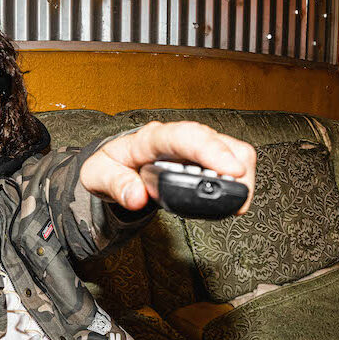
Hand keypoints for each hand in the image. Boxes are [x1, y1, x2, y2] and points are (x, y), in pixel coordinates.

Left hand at [80, 121, 255, 213]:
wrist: (115, 166)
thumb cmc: (110, 166)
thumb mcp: (98, 175)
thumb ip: (116, 185)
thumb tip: (137, 196)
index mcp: (150, 139)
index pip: (184, 136)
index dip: (210, 151)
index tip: (231, 170)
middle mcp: (177, 138)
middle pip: (218, 141)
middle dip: (235, 168)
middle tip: (235, 200)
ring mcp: (194, 147)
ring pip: (232, 150)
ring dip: (240, 176)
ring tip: (232, 203)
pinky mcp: (205, 159)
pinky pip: (232, 163)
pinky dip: (237, 181)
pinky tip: (228, 198)